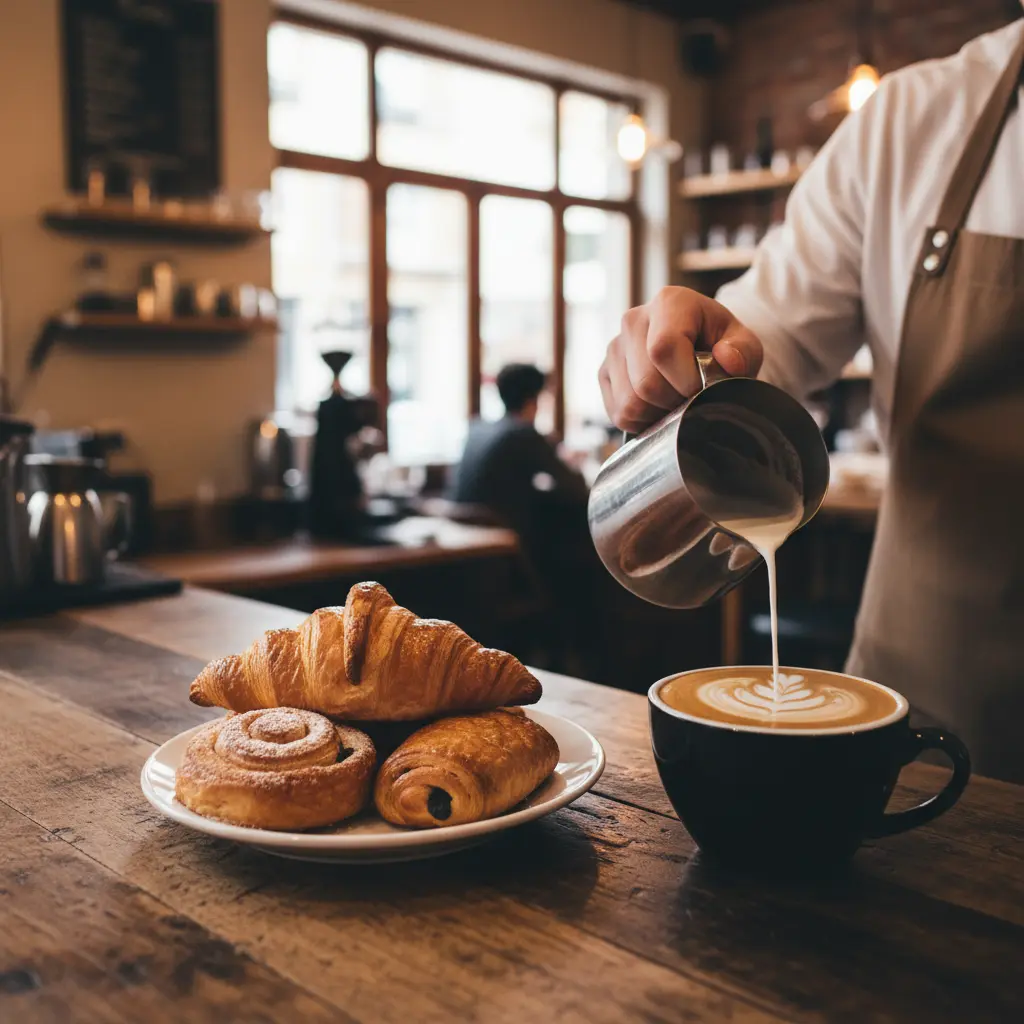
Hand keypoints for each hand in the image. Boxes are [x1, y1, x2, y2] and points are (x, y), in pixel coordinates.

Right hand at [598, 287, 763, 432]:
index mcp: (670, 302)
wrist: (700, 348)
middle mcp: (634, 320)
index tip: (701, 387)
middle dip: (674, 401)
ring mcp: (615, 347)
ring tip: (676, 401)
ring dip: (658, 414)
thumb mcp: (745, 345)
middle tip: (691, 397)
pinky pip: (618, 413)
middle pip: (645, 382)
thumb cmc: (722, 346)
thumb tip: (726, 359)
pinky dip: (642, 421)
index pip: (663, 349)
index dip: (684, 380)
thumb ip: (744, 351)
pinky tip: (658, 406)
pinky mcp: (604, 372)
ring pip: (630, 403)